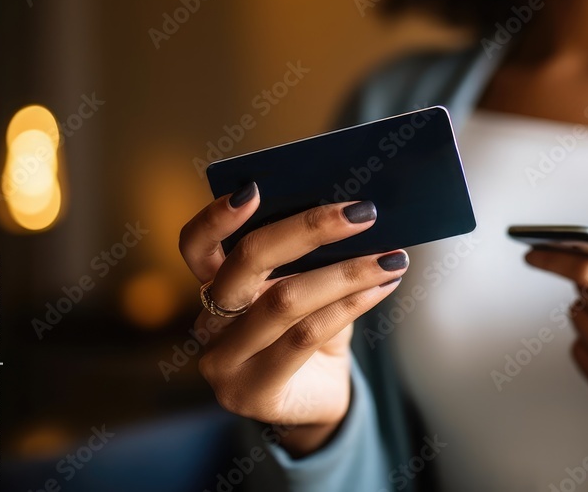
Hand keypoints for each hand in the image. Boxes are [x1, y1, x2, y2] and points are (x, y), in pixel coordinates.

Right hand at [178, 185, 407, 456]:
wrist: (319, 399)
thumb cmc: (312, 330)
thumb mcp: (305, 288)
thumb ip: (310, 257)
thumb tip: (355, 210)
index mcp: (213, 286)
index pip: (196, 246)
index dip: (216, 218)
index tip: (254, 188)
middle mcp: (209, 322)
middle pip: (245, 264)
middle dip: (308, 230)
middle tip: (363, 212)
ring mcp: (225, 362)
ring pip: (284, 300)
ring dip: (348, 272)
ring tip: (391, 257)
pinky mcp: (253, 393)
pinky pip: (306, 336)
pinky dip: (351, 305)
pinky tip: (383, 286)